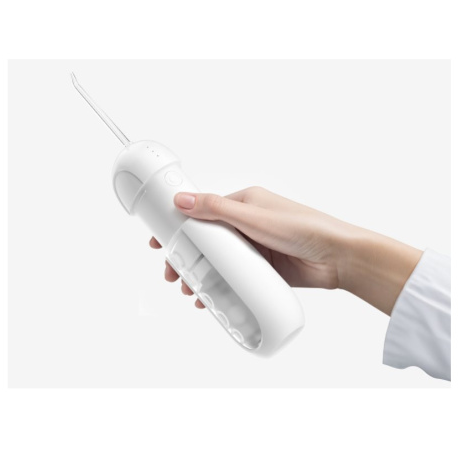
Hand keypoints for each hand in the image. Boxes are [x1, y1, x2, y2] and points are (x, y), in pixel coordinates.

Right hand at [149, 186, 422, 314]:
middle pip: (206, 241)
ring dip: (200, 274)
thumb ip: (216, 208)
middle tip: (172, 273)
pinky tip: (210, 297)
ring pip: (219, 262)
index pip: (202, 213)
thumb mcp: (253, 215)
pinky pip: (235, 277)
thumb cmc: (302, 227)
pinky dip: (220, 286)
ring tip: (189, 289)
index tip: (160, 241)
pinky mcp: (263, 269)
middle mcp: (247, 226)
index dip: (178, 227)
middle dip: (185, 257)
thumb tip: (181, 199)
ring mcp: (254, 249)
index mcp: (243, 204)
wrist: (337, 256)